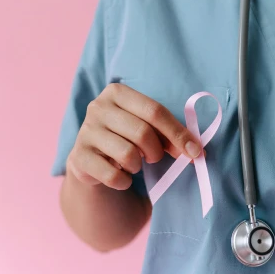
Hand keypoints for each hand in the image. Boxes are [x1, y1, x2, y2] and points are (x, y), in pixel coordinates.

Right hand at [66, 83, 203, 190]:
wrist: (91, 159)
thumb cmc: (126, 136)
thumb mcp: (146, 126)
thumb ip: (168, 133)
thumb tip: (196, 151)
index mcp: (117, 92)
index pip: (155, 111)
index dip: (178, 133)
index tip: (195, 151)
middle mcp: (98, 107)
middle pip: (143, 133)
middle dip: (157, 151)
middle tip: (155, 157)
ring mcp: (85, 131)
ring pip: (128, 154)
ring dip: (138, 165)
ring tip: (134, 162)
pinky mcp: (78, 157)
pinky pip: (112, 175)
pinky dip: (123, 181)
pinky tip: (121, 175)